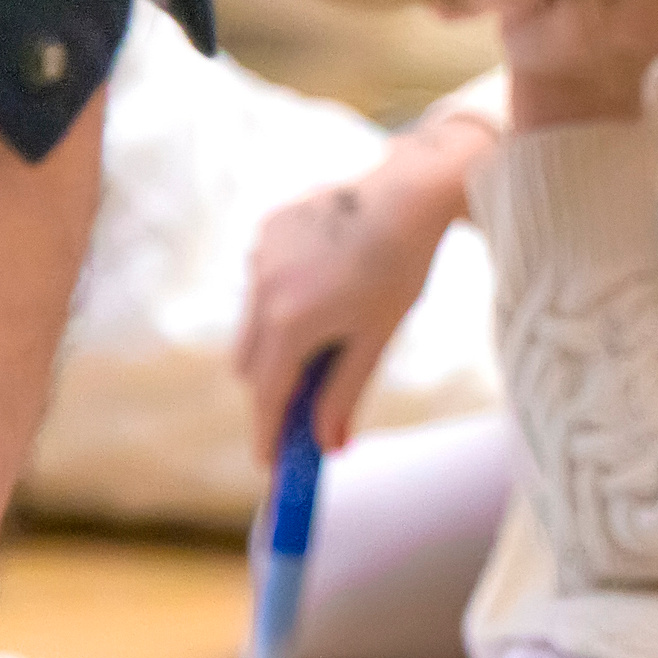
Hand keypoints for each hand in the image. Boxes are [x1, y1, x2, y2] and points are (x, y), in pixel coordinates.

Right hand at [234, 113, 496, 460]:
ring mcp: (259, 255)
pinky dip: (281, 297)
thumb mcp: (375, 339)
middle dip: (271, 390)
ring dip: (276, 341)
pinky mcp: (266, 229)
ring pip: (252, 321)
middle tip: (304, 406)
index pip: (267, 395)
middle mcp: (262, 290)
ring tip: (329, 330)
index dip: (266, 434)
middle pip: (248, 364)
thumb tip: (327, 447)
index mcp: (290, 323)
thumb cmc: (401, 269)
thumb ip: (344, 395)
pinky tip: (325, 283)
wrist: (408, 193)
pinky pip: (262, 280)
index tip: (270, 465)